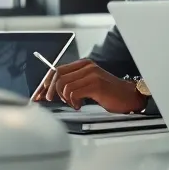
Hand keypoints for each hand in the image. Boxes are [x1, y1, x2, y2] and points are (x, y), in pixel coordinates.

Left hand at [31, 59, 146, 112]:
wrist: (129, 97)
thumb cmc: (109, 93)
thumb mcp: (88, 85)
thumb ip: (73, 84)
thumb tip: (51, 93)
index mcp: (83, 64)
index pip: (56, 70)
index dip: (45, 84)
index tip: (38, 95)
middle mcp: (87, 66)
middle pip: (57, 75)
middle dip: (50, 91)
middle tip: (51, 102)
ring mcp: (91, 74)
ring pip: (64, 85)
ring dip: (64, 98)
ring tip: (72, 103)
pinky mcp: (96, 84)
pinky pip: (73, 92)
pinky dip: (72, 102)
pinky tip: (79, 105)